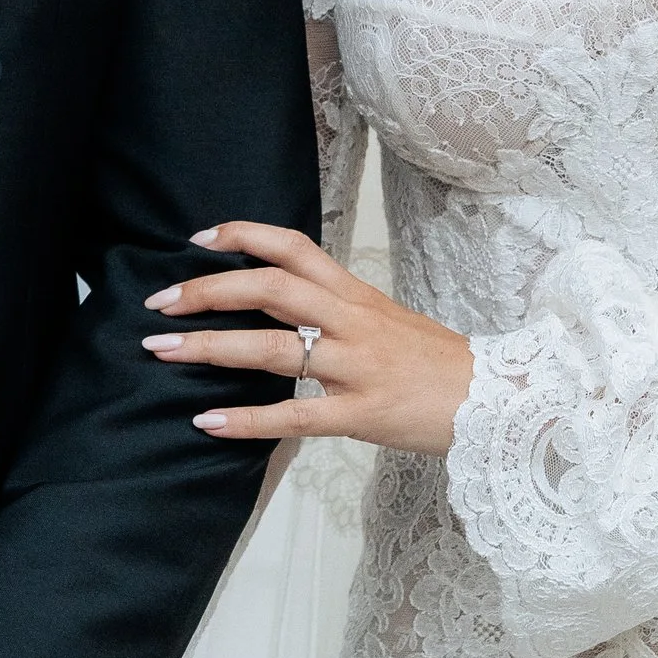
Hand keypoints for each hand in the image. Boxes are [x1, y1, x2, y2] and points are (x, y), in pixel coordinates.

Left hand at [142, 222, 471, 455]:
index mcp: (356, 294)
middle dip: (207, 290)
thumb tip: (276, 301)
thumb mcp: (385, 319)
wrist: (497, 401)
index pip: (293, 246)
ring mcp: (357, 368)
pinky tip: (207, 421)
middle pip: (270, 288)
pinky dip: (246, 419)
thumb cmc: (435, 363)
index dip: (242, 236)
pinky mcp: (362, 415)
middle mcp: (352, 322)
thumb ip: (333, 309)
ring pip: (272, 348)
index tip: (198, 239)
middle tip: (160, 301)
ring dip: (209, 347)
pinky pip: (294, 416)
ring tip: (161, 350)